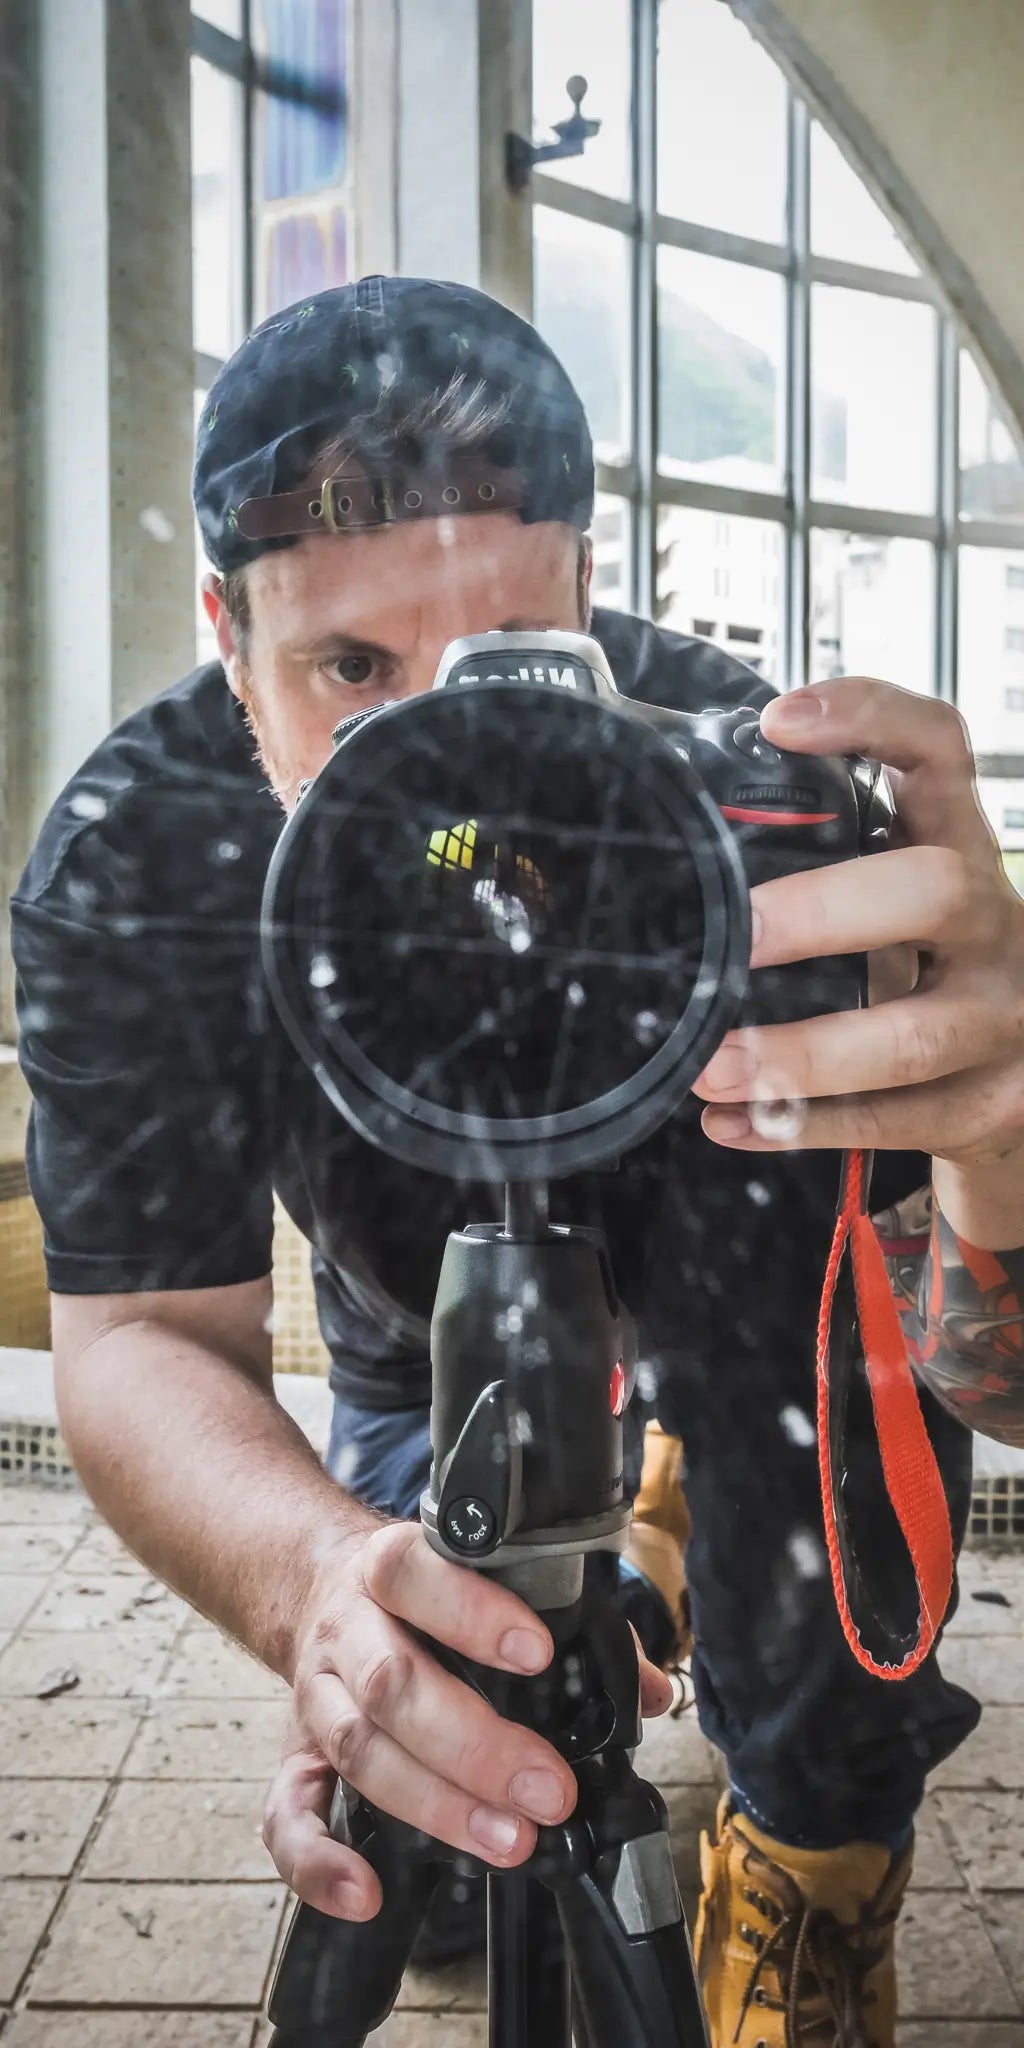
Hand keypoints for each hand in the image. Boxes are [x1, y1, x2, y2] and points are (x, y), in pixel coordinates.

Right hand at [263, 1519, 672, 1918]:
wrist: (313, 1587)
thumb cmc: (421, 1593)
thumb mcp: (480, 1578)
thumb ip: (568, 1623)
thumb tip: (647, 1691)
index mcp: (390, 1568)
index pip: (418, 1575)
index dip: (473, 1614)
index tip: (539, 1653)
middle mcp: (347, 1629)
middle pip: (393, 1684)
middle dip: (476, 1744)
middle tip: (549, 1790)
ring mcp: (315, 1695)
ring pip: (359, 1748)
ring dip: (436, 1804)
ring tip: (511, 1840)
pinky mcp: (294, 1757)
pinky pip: (286, 1816)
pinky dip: (319, 1864)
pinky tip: (367, 1893)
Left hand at [694, 677, 1023, 1167]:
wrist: (1019, 1083)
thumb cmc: (928, 972)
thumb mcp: (897, 904)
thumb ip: (827, 870)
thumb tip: (680, 856)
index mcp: (961, 849)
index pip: (938, 751)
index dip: (871, 719)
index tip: (779, 721)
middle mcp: (994, 922)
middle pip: (933, 890)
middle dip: (824, 911)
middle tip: (740, 935)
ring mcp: (1002, 1017)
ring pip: (910, 1037)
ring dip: (801, 1055)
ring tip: (713, 1066)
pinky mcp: (988, 1104)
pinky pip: (893, 1123)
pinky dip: (803, 1128)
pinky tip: (736, 1124)